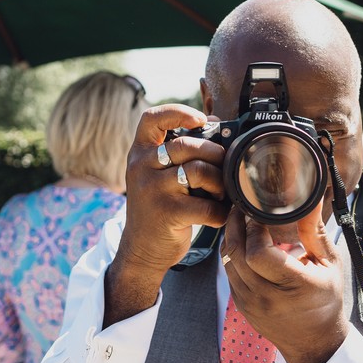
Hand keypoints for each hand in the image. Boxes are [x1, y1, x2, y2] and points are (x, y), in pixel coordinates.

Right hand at [105, 105, 227, 324]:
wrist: (141, 250)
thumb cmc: (159, 207)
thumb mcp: (157, 175)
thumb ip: (177, 151)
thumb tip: (215, 122)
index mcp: (139, 153)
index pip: (152, 119)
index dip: (178, 112)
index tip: (201, 120)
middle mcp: (141, 167)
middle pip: (189, 145)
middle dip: (216, 155)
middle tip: (223, 169)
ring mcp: (152, 190)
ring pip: (200, 171)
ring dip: (220, 183)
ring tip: (221, 194)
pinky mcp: (166, 213)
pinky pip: (207, 206)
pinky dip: (220, 212)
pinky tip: (218, 216)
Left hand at [221, 206, 347, 362]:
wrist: (314, 342)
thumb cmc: (327, 299)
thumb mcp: (330, 264)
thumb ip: (315, 232)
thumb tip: (310, 199)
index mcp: (294, 286)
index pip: (259, 253)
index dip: (255, 228)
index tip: (261, 212)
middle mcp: (268, 297)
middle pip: (237, 253)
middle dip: (235, 225)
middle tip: (242, 205)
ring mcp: (251, 304)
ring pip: (227, 262)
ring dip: (230, 237)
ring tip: (239, 219)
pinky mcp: (241, 306)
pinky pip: (228, 273)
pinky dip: (232, 254)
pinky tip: (241, 241)